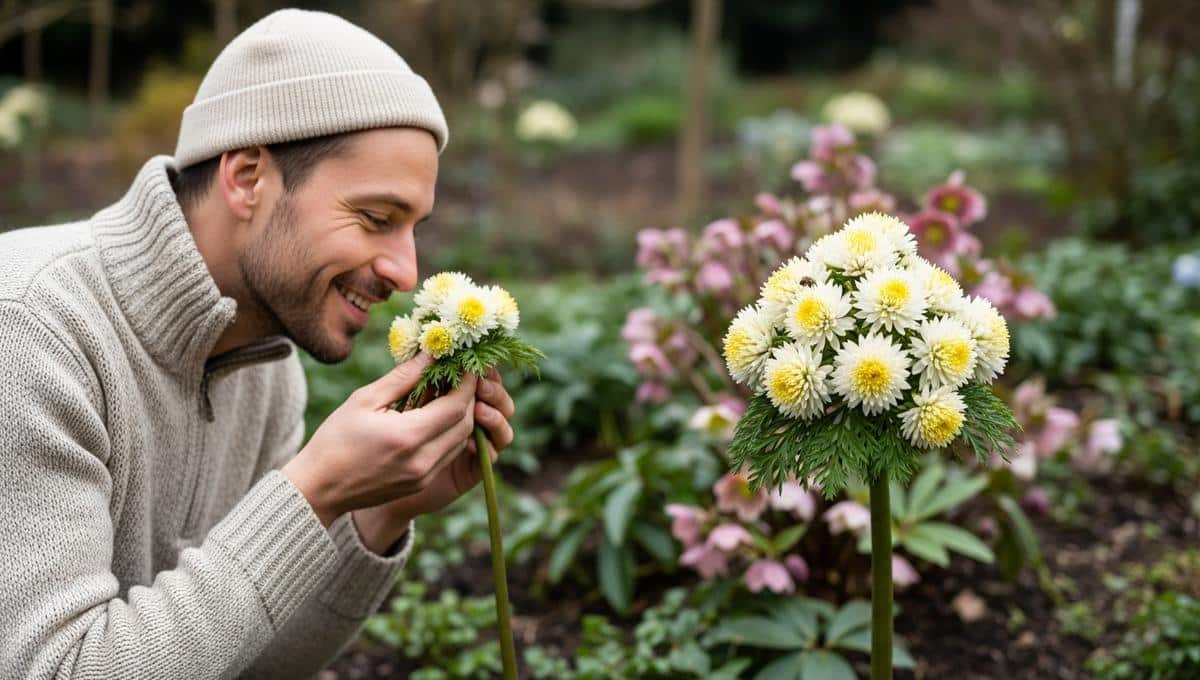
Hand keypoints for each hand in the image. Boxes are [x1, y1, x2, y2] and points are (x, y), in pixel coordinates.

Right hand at [281, 352, 477, 526]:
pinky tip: (435, 417)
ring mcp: (424, 476)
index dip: (468, 383)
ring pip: (460, 441)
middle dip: (468, 398)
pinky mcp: (421, 484)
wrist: (319, 488)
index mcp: (408, 436)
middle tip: (460, 375)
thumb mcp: (364, 400)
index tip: (468, 364)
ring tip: (448, 393)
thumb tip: (431, 354)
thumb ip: (402, 377)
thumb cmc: (335, 439)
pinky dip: (449, 433)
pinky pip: (447, 454)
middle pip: (465, 424)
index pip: (456, 406)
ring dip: (461, 416)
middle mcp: (423, 460)